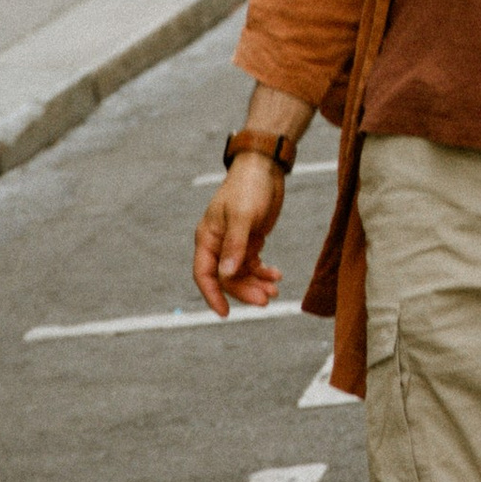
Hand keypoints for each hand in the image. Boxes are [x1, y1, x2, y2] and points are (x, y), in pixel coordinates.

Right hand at [193, 159, 286, 315]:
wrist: (266, 168)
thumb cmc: (249, 187)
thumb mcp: (243, 216)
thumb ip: (235, 246)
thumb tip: (226, 275)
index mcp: (207, 237)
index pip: (204, 274)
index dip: (212, 295)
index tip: (225, 313)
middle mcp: (217, 243)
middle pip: (227, 278)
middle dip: (245, 290)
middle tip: (266, 300)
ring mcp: (234, 243)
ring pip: (241, 274)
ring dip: (256, 283)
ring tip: (275, 290)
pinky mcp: (249, 240)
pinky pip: (253, 264)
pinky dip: (263, 272)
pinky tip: (277, 275)